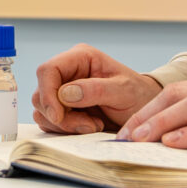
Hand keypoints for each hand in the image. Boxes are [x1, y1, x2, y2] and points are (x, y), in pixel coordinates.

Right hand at [33, 44, 161, 133]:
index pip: (48, 70)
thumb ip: (96, 90)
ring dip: (65, 124)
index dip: (47, 94)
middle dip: (60, 115)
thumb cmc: (138, 96)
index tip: (58, 116)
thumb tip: (65, 93)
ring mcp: (63, 91)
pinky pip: (50, 122)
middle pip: (41, 93)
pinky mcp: (63, 109)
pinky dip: (65, 129)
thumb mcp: (123, 91)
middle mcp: (68, 72)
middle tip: (88, 125)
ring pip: (43, 110)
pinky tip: (88, 127)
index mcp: (80, 58)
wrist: (145, 112)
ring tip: (93, 125)